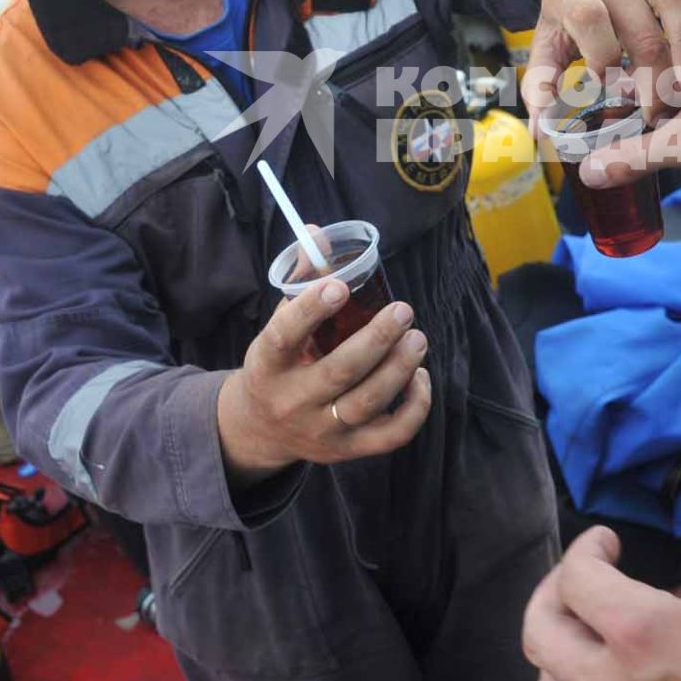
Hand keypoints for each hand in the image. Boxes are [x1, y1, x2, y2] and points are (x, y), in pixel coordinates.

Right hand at [215, 277, 430, 479]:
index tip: (340, 284)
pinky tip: (420, 376)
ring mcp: (322, 430)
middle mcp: (291, 402)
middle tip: (403, 310)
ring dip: (399, 368)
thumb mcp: (277, 326)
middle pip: (338, 372)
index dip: (311, 310)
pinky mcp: (349, 450)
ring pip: (367, 402)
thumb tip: (317, 230)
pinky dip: (415, 407)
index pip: (282, 337)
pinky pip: (390, 435)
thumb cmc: (280, 364)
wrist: (261, 429)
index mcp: (267, 366)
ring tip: (417, 338)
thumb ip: (301, 280)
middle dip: (376, 338)